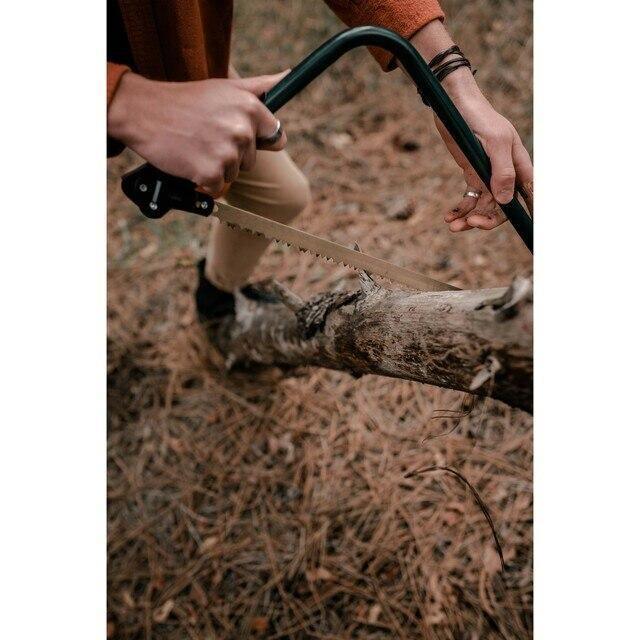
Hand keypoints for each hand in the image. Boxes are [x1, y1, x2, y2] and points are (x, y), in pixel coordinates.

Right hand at [107, 70, 288, 194]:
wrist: (144, 112)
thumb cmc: (186, 100)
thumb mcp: (226, 87)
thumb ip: (260, 87)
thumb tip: (287, 77)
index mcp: (250, 108)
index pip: (276, 137)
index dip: (259, 140)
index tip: (239, 135)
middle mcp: (242, 130)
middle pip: (252, 160)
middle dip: (233, 154)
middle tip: (208, 136)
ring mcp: (226, 153)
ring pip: (234, 174)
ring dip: (217, 167)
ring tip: (197, 146)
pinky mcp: (210, 173)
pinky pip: (217, 186)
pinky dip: (204, 179)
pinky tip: (190, 160)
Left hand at [409, 21, 532, 232]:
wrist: (453, 104)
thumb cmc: (479, 117)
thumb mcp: (495, 143)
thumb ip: (502, 172)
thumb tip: (505, 201)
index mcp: (518, 165)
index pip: (528, 195)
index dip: (526, 214)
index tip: (523, 230)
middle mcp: (505, 172)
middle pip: (503, 206)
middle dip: (488, 219)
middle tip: (469, 225)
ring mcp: (488, 174)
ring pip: (484, 205)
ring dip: (470, 218)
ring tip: (452, 225)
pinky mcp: (472, 173)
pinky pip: (470, 198)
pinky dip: (461, 209)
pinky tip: (449, 216)